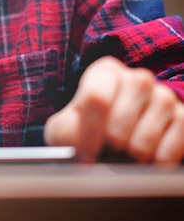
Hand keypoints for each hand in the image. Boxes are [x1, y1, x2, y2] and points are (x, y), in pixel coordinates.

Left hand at [44, 56, 183, 163]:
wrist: (113, 139)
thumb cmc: (84, 129)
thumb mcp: (66, 128)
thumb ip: (67, 133)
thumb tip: (80, 150)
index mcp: (105, 72)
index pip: (97, 100)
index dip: (88, 135)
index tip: (83, 160)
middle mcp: (138, 78)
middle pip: (120, 125)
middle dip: (109, 147)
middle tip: (104, 152)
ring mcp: (164, 96)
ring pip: (143, 142)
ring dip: (132, 155)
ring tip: (123, 154)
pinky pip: (170, 149)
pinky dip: (155, 162)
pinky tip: (144, 159)